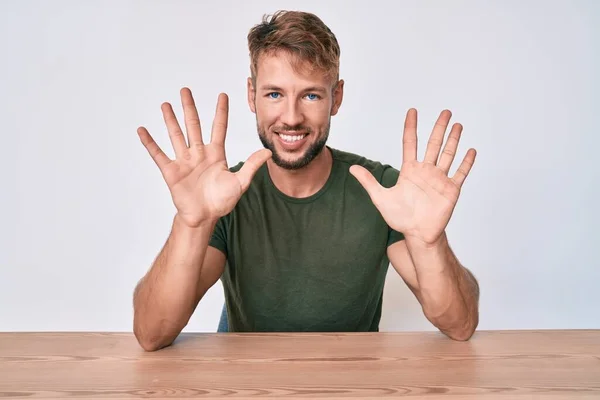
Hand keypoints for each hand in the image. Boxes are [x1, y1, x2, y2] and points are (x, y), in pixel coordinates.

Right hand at [137, 88, 271, 227]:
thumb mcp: (240, 182)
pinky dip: (150, 142)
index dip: (221, 111)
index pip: (219, 127)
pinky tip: (142, 130)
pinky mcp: (171, 171)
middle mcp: (199, 154)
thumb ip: (252, 166)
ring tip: (166, 104)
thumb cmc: (221, 201)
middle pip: (194, 126)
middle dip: (190, 108)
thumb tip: (268, 152)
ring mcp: (184, 161)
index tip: (222, 95)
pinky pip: (159, 154)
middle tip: (185, 90)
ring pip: (176, 135)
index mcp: (215, 154)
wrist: (204, 217)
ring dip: (171, 120)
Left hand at [350, 109, 475, 245]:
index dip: (411, 127)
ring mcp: (439, 179)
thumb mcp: (381, 198)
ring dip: (454, 140)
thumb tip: (353, 169)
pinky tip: (471, 150)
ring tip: (458, 125)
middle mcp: (426, 171)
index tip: (412, 111)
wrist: (416, 234)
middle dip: (439, 127)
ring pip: (448, 154)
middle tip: (445, 112)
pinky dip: (466, 162)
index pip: (410, 142)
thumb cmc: (399, 217)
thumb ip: (369, 182)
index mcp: (410, 170)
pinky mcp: (451, 190)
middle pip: (433, 144)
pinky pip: (460, 173)